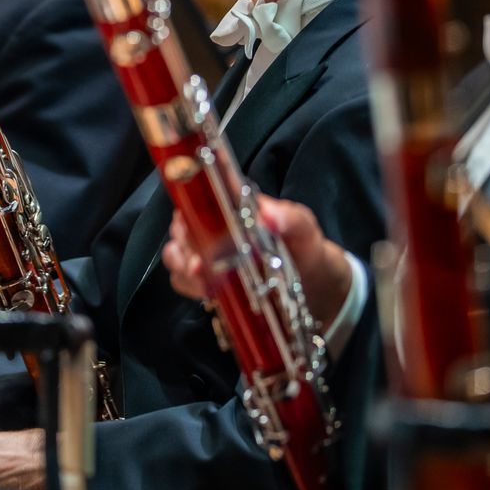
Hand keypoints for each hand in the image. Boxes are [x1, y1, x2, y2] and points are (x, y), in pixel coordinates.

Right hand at [162, 198, 353, 326]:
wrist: (313, 284)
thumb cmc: (305, 246)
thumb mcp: (304, 228)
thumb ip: (291, 217)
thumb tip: (269, 215)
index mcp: (230, 206)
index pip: (195, 197)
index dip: (187, 208)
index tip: (191, 226)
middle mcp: (212, 228)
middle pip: (180, 229)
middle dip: (183, 246)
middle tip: (198, 264)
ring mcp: (208, 255)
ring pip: (176, 255)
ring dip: (182, 268)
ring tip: (202, 280)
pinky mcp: (208, 281)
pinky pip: (184, 281)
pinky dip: (189, 287)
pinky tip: (206, 293)